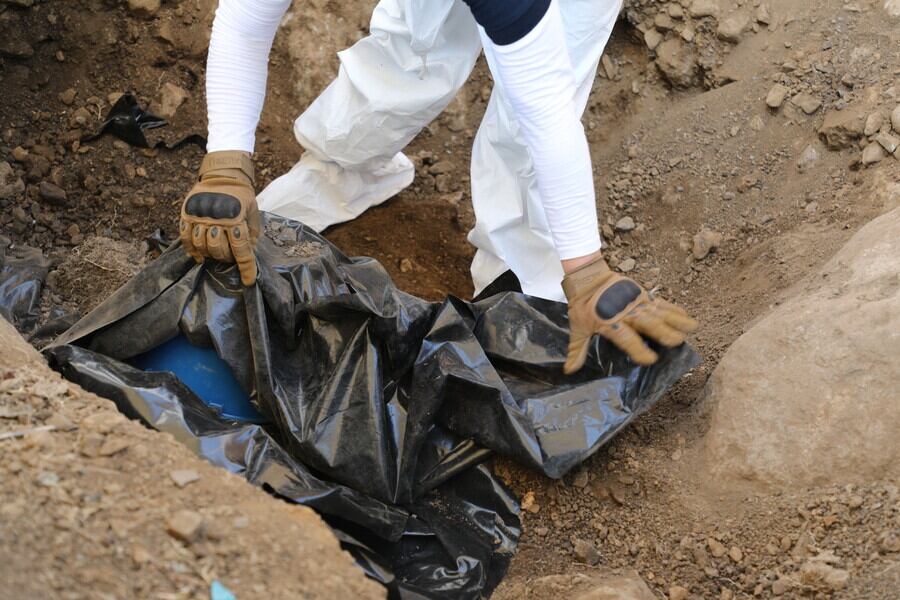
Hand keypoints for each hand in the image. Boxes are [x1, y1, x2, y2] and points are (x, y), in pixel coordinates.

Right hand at [179, 151, 259, 285]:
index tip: (248, 281)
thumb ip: (252, 234)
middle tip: (229, 255)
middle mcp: (217, 218)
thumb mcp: (254, 213)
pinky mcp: (187, 214)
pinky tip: (199, 256)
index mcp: (236, 219)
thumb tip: (249, 255)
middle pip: (219, 250)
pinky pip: (185, 239)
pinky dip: (191, 250)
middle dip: (226, 257)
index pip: (241, 250)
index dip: (246, 268)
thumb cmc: (242, 197)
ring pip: (202, 247)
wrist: (223, 175)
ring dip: (210, 254)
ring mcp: (200, 216)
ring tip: (215, 253)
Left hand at [562, 256, 697, 372]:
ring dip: (676, 320)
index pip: (627, 338)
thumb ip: (577, 350)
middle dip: (663, 332)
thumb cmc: (582, 305)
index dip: (639, 349)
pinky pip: (661, 303)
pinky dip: (674, 309)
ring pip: (659, 312)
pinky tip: (686, 316)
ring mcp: (636, 301)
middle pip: (648, 323)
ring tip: (692, 328)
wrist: (587, 277)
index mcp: (610, 323)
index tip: (651, 359)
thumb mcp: (577, 328)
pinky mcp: (642, 294)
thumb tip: (569, 371)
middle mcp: (626, 312)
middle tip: (678, 342)